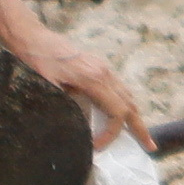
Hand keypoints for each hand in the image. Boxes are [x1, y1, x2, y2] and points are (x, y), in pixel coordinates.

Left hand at [11, 23, 149, 149]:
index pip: (116, 113)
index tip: (96, 146)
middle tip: (150, 147)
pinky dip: (125, 104)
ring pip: (127, 96)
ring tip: (140, 133)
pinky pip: (118, 88)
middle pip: (130, 105)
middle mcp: (104, 73)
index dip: (110, 134)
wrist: (33, 38)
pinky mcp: (97, 66)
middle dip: (140, 128)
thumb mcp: (48, 87)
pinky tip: (122, 112)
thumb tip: (76, 130)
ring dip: (135, 116)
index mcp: (94, 79)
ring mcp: (103, 68)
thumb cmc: (38, 62)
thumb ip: (65, 107)